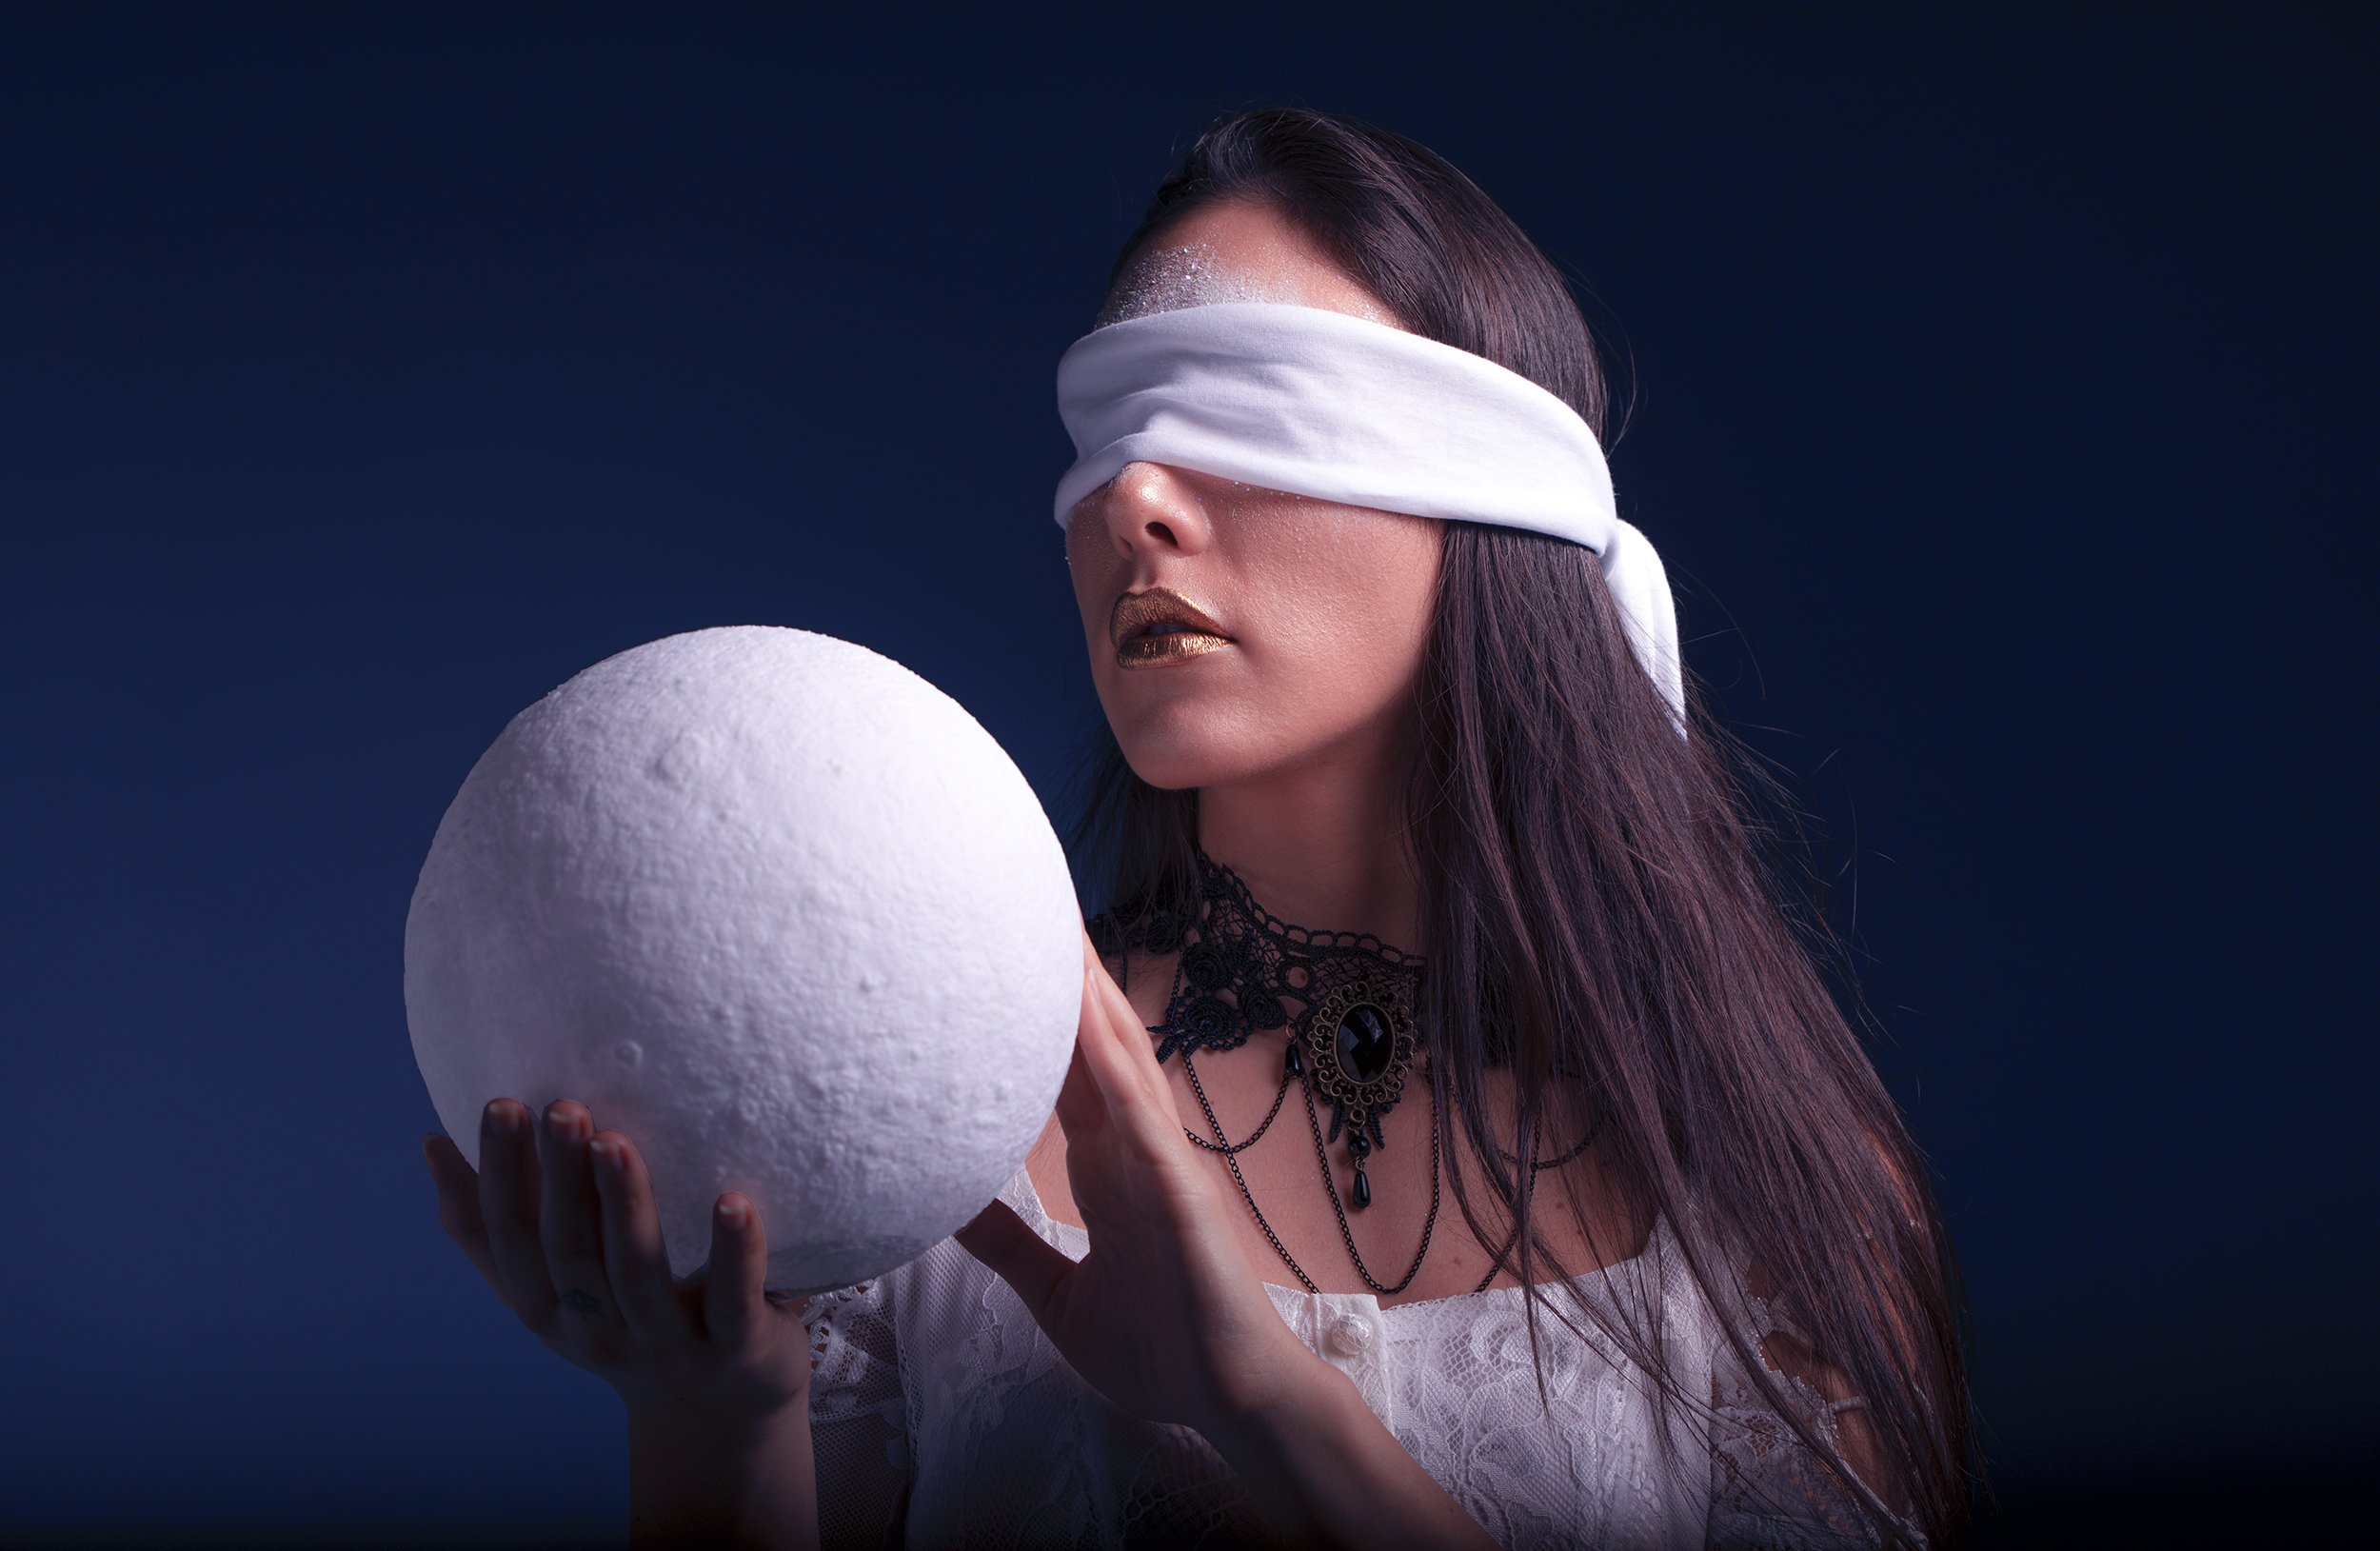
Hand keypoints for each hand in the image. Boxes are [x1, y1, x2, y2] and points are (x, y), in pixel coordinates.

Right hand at [421, 1096, 814, 1430]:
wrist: (717, 1413)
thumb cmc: (627, 1322)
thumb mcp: (553, 1287)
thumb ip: (492, 1226)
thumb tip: (433, 1141)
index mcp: (548, 1308)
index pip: (512, 1239)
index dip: (503, 1175)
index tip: (503, 1104)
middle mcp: (598, 1331)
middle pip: (571, 1253)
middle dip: (561, 1179)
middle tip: (562, 1108)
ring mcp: (668, 1345)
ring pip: (639, 1275)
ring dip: (626, 1206)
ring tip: (616, 1140)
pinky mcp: (737, 1347)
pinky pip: (732, 1298)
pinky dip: (734, 1252)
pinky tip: (733, 1202)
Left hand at [953, 925, 1314, 1439]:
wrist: (1224, 1400)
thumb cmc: (1157, 1347)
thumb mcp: (1054, 1291)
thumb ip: (1008, 1243)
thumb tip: (946, 1205)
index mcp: (1104, 1163)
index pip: (1059, 1067)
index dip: (1029, 1008)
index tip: (992, 949)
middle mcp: (1132, 1146)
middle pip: (1090, 1040)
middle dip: (1060, 973)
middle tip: (1019, 897)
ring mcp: (1160, 1161)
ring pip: (1119, 1057)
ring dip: (1088, 991)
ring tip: (1052, 923)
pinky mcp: (1178, 1191)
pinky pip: (1142, 1114)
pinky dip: (1116, 1062)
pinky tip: (1090, 1016)